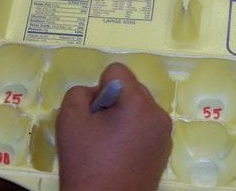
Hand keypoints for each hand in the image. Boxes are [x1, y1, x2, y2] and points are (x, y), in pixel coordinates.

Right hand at [56, 63, 171, 190]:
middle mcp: (159, 114)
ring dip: (123, 116)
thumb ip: (79, 93)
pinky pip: (146, 125)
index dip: (99, 88)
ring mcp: (165, 134)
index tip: (94, 113)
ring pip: (139, 106)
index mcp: (140, 104)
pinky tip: (119, 153)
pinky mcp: (164, 150)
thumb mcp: (69, 120)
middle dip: (113, 101)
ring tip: (108, 143)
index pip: (117, 71)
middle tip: (98, 130)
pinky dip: (132, 131)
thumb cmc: (87, 164)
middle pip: (131, 88)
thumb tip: (97, 93)